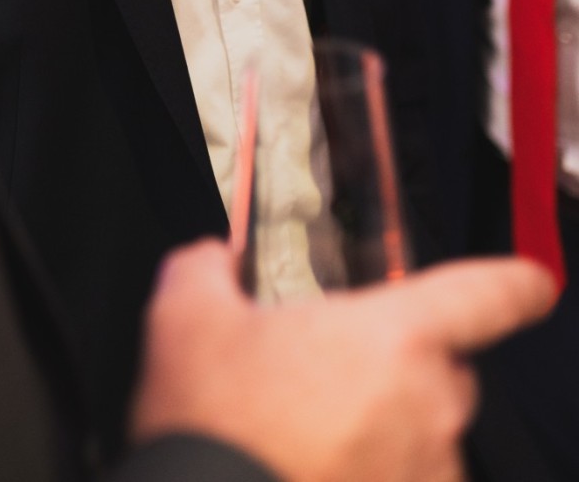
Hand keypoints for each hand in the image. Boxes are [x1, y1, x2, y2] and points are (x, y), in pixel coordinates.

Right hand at [128, 239, 554, 481]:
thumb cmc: (213, 423)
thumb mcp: (185, 314)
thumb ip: (207, 267)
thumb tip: (212, 259)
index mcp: (391, 338)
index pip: (484, 295)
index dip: (514, 283)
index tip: (532, 283)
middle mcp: (428, 408)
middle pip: (446, 372)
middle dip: (400, 370)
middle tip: (329, 379)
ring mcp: (426, 474)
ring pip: (426, 439)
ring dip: (386, 433)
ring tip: (311, 439)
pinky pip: (409, 480)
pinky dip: (375, 474)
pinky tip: (317, 470)